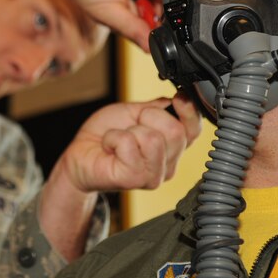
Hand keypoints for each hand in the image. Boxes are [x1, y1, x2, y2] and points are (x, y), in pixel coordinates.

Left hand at [38, 94, 200, 259]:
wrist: (81, 152)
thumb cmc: (108, 132)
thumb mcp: (137, 111)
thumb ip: (162, 108)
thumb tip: (182, 98)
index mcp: (174, 146)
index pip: (195, 130)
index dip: (189, 111)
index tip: (178, 98)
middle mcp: (169, 163)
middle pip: (176, 131)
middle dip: (149, 117)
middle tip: (132, 125)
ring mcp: (154, 175)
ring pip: (154, 139)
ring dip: (130, 130)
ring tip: (120, 138)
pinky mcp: (135, 179)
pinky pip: (129, 144)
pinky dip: (114, 137)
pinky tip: (110, 146)